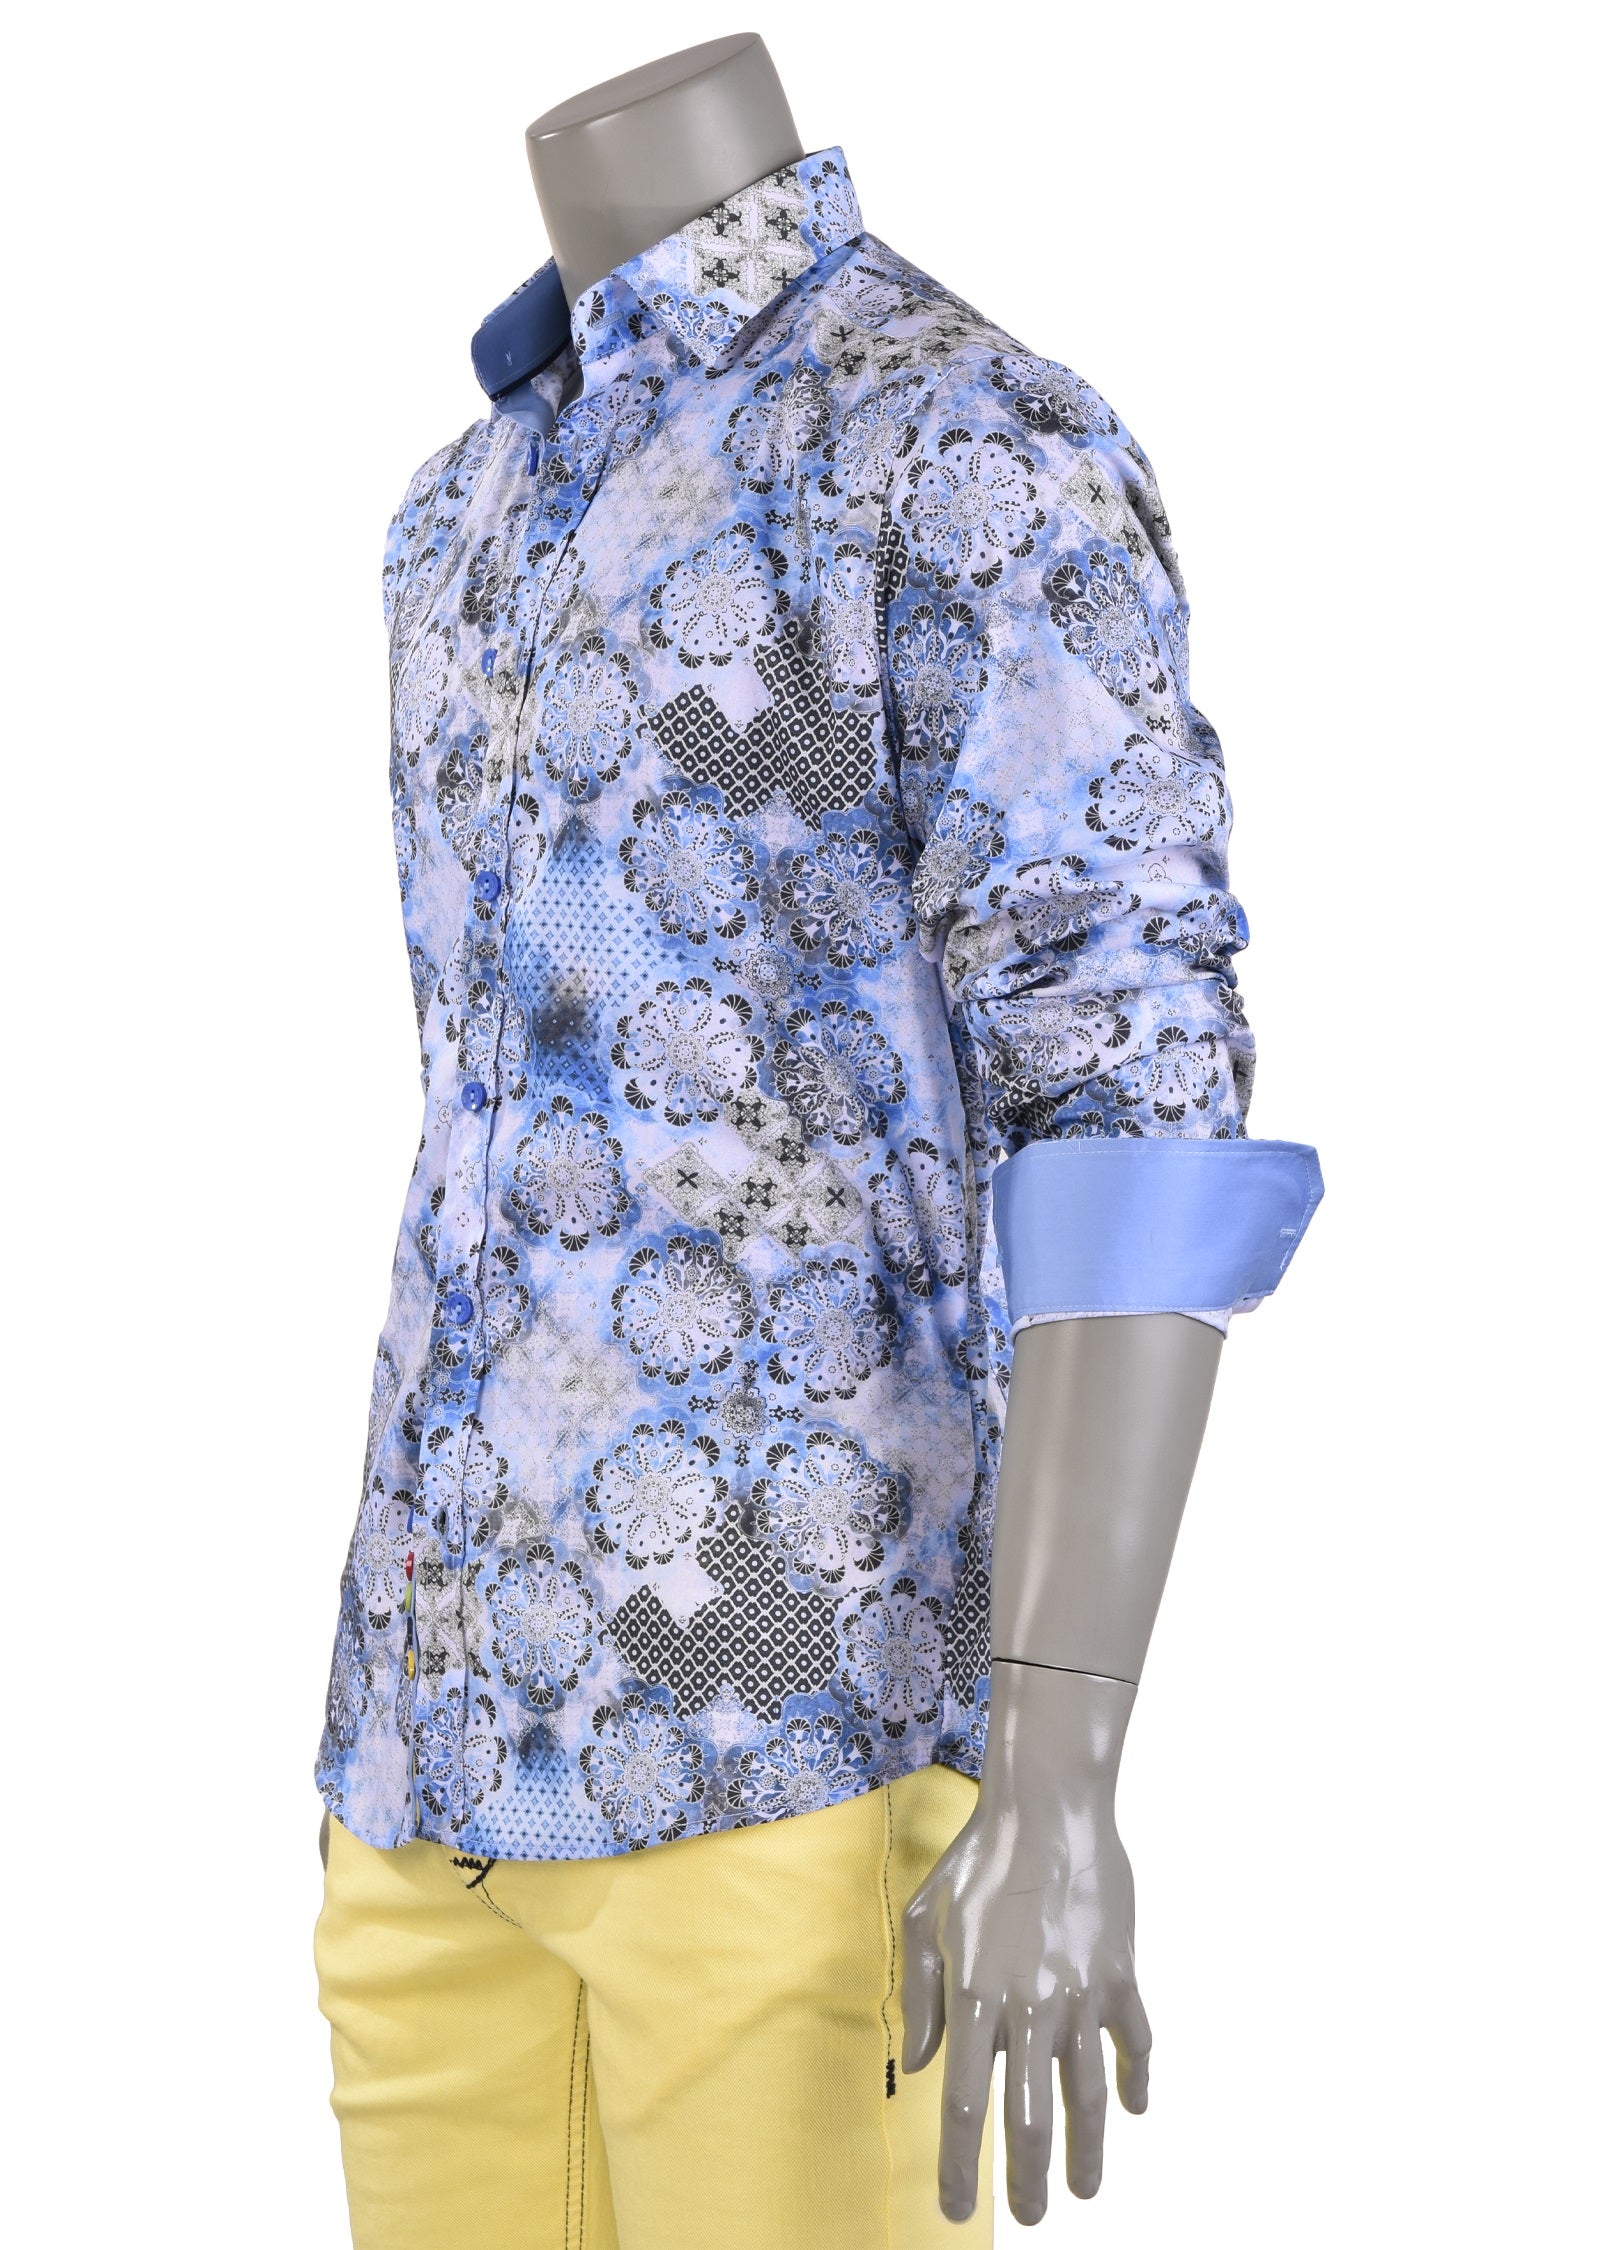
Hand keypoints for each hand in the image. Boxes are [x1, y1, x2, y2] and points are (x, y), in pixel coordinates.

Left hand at [900, 1666, 1151, 2225]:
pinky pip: (1134, 2042)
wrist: (1049, 1807)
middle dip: (1030, 2179)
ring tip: (1084, 2189)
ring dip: (1087, 2153)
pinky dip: (1136, 2080)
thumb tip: (926, 2065)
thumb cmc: (980, 1859)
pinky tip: (1133, 2107)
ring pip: (1088, 2096)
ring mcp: (1082, 1994)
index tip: (960, 2210)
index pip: (967, 2105)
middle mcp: (1030, 2006)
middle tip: (1033, 2216)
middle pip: (1031, 2118)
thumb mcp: (926, 1919)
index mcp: (975, 1996)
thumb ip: (922, 1996)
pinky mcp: (1121, 1974)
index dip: (964, 2167)